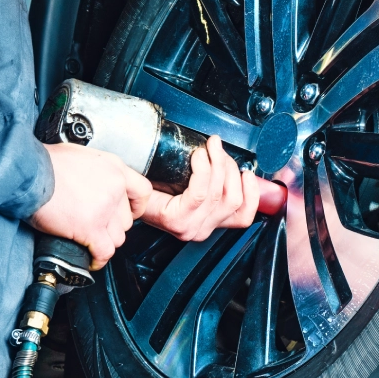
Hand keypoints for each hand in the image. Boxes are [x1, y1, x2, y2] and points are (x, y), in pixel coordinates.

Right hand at [30, 142, 151, 269]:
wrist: (26, 171)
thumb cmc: (44, 163)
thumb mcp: (81, 156)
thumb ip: (96, 174)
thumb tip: (95, 189)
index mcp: (114, 168)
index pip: (143, 192)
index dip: (137, 207)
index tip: (129, 213)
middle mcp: (114, 187)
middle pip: (126, 220)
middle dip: (112, 228)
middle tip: (96, 228)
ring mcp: (104, 208)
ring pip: (117, 238)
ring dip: (103, 242)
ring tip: (88, 240)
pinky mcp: (91, 227)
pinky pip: (104, 251)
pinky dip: (98, 259)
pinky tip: (91, 259)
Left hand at [142, 136, 259, 240]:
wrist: (126, 195)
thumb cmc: (153, 189)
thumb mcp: (190, 189)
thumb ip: (212, 185)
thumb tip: (230, 165)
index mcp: (209, 224)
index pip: (243, 216)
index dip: (252, 193)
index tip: (248, 173)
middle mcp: (202, 229)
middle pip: (233, 199)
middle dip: (230, 167)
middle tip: (218, 148)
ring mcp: (190, 227)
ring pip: (219, 193)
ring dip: (218, 163)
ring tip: (209, 147)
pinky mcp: (177, 221)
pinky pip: (201, 192)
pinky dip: (202, 169)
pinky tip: (198, 156)